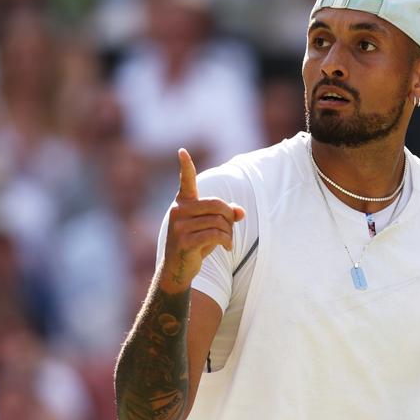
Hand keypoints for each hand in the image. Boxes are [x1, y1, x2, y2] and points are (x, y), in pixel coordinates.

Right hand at [158, 148, 245, 293]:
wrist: (178, 269)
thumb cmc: (196, 243)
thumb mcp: (212, 226)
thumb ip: (226, 216)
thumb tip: (241, 212)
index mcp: (183, 203)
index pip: (186, 181)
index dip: (186, 166)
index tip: (182, 151)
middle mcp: (178, 210)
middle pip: (217, 204)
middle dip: (229, 217)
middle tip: (230, 229)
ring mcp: (179, 226)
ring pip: (218, 221)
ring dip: (228, 233)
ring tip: (226, 241)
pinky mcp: (184, 241)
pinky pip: (215, 234)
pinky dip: (227, 241)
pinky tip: (226, 248)